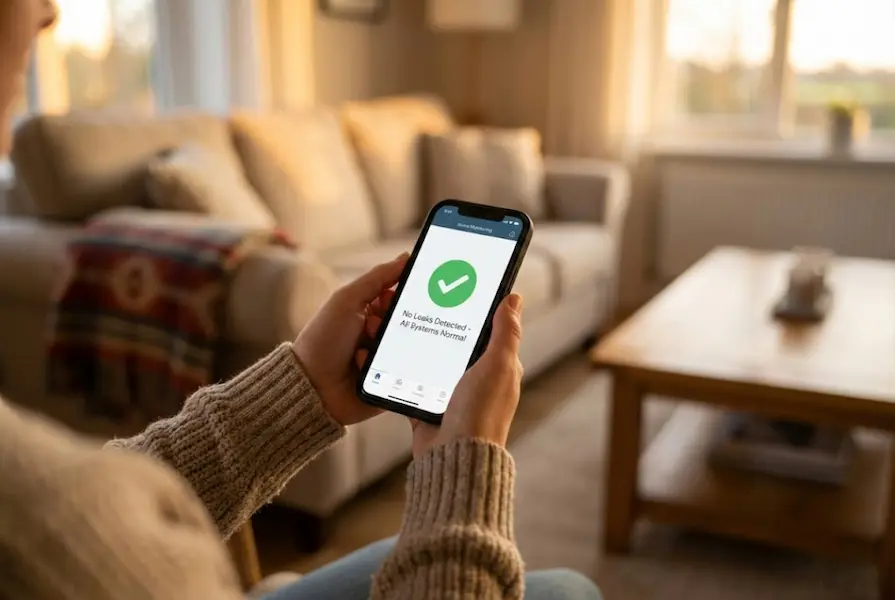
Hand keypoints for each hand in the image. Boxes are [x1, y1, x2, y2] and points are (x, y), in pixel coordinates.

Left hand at [292, 253, 406, 425]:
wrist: (311, 387)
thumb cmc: (324, 339)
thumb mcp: (348, 300)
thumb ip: (377, 277)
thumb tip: (406, 256)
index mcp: (372, 312)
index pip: (402, 298)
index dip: (406, 295)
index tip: (412, 293)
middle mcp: (382, 335)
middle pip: (410, 323)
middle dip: (395, 323)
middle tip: (373, 327)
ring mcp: (388, 360)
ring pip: (412, 347)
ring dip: (388, 346)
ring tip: (364, 350)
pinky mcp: (394, 384)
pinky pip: (409, 372)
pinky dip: (389, 368)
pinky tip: (365, 367)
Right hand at [411, 293, 523, 456]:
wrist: (453, 457)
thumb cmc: (481, 413)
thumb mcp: (498, 366)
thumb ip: (505, 333)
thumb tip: (514, 299)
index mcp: (499, 368)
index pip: (491, 329)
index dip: (478, 308)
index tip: (461, 286)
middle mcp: (478, 379)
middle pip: (459, 342)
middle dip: (444, 324)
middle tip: (424, 299)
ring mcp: (453, 392)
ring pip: (434, 359)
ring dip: (422, 345)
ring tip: (404, 319)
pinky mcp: (430, 404)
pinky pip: (415, 380)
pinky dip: (404, 370)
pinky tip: (393, 352)